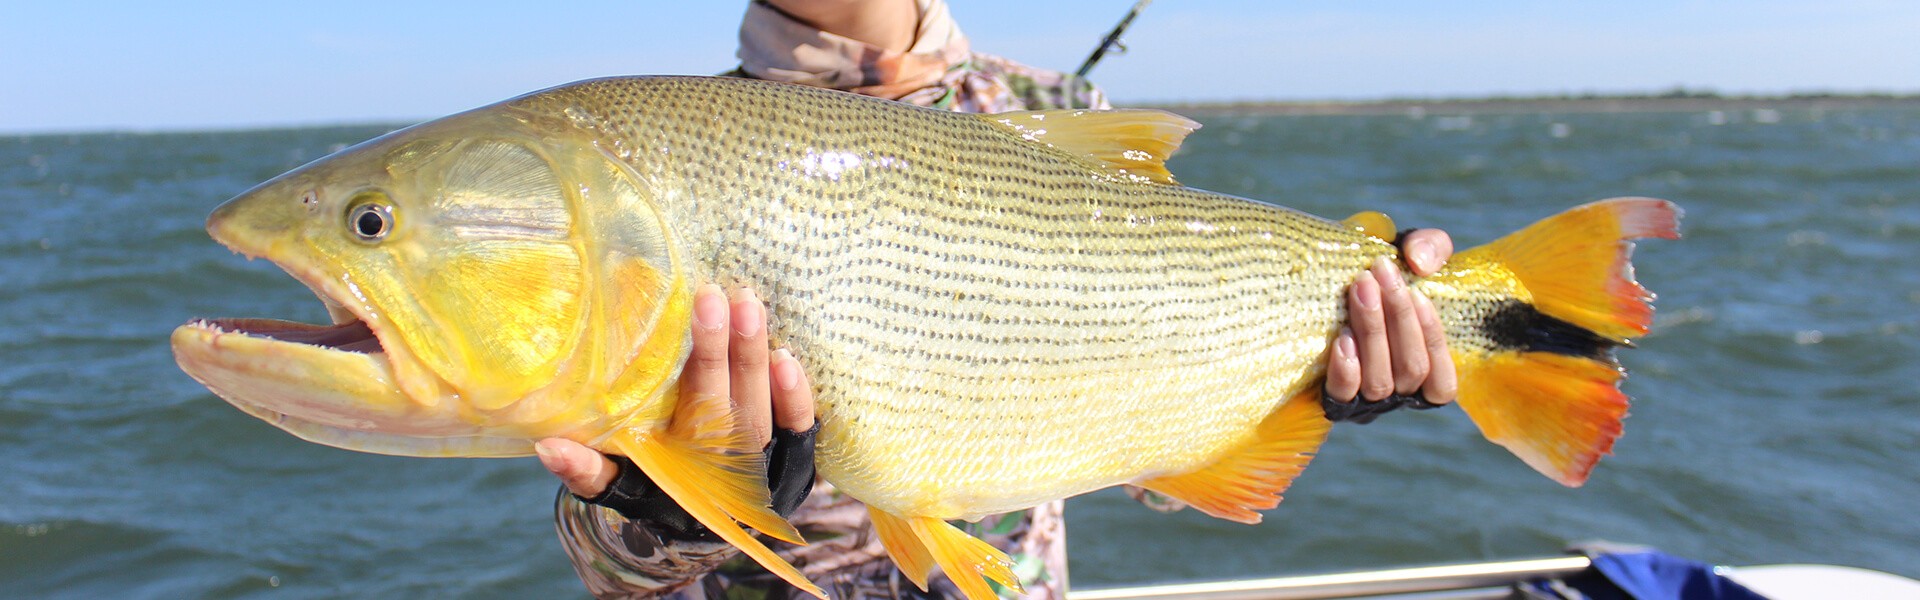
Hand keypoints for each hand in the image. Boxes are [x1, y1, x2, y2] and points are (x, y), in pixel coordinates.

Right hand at [535, 285, 816, 497]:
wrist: (704, 520)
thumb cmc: (653, 484)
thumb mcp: (617, 484)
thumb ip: (587, 469)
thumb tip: (547, 446)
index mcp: (678, 469)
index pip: (679, 426)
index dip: (665, 398)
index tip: (665, 342)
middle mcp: (721, 467)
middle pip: (722, 409)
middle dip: (715, 353)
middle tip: (710, 297)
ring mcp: (761, 462)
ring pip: (759, 412)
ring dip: (753, 358)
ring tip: (748, 304)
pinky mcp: (792, 456)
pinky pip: (799, 430)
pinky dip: (795, 399)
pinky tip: (788, 355)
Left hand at [1325, 229, 1458, 408]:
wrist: (1323, 278)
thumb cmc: (1377, 273)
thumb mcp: (1410, 253)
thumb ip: (1430, 248)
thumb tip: (1419, 261)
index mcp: (1423, 369)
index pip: (1442, 381)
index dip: (1434, 339)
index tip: (1417, 292)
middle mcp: (1398, 393)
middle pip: (1411, 370)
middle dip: (1399, 318)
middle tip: (1379, 272)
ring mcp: (1364, 400)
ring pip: (1380, 382)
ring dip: (1373, 332)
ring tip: (1360, 290)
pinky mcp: (1330, 397)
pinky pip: (1343, 395)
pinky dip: (1347, 368)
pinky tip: (1342, 336)